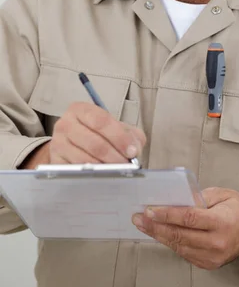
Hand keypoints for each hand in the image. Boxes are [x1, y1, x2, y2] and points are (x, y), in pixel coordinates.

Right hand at [22, 103, 145, 168]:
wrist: (71, 145)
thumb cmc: (96, 134)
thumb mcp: (115, 127)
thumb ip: (130, 134)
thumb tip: (135, 149)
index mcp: (81, 110)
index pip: (101, 121)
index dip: (119, 137)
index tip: (132, 151)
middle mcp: (65, 124)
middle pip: (94, 143)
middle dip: (115, 156)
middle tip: (127, 165)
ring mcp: (57, 144)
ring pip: (85, 160)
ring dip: (105, 168)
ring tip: (117, 171)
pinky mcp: (55, 162)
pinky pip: (76, 172)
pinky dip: (92, 176)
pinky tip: (102, 176)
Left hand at [132, 188, 238, 269]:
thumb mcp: (223, 194)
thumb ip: (200, 196)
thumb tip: (176, 198)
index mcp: (221, 222)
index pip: (188, 218)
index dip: (166, 214)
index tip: (149, 210)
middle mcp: (217, 242)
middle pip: (179, 235)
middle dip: (155, 226)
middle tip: (138, 218)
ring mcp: (212, 257)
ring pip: (179, 246)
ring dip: (159, 235)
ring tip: (144, 225)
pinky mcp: (208, 264)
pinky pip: (184, 253)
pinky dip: (171, 243)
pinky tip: (160, 234)